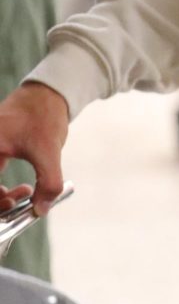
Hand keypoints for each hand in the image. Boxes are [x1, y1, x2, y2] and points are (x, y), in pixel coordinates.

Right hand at [0, 83, 69, 215]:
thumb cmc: (44, 115)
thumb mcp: (49, 150)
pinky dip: (1, 190)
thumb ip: (48, 183)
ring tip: (26, 194)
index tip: (10, 208)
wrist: (48, 93)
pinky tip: (25, 190)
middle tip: (17, 205)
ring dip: (0, 199)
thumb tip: (39, 210)